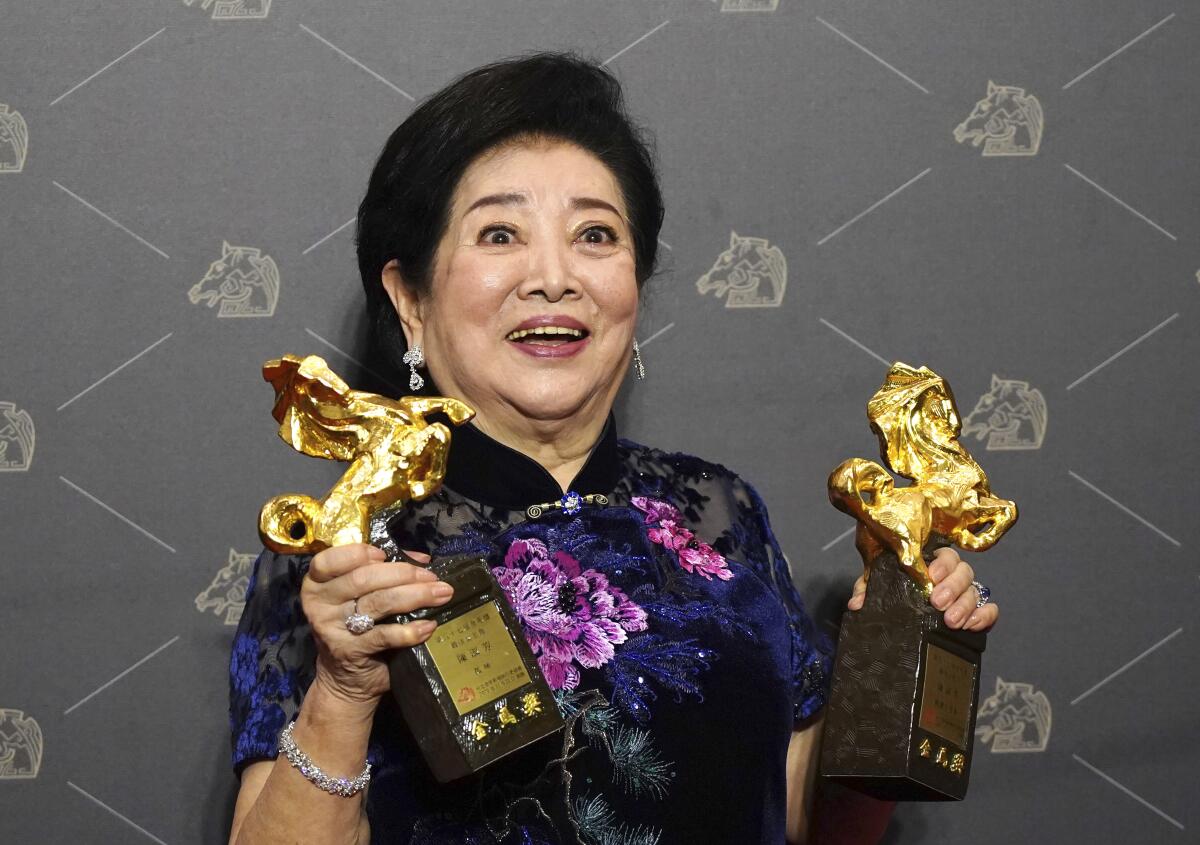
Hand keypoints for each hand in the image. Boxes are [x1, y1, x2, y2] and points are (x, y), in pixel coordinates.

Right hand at [301, 543, 453, 706]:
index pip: (329, 560)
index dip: (358, 553)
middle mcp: (319, 604)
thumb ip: (385, 572)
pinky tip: (428, 626)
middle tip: (431, 577)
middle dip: (403, 574)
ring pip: (377, 603)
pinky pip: (384, 635)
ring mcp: (332, 629)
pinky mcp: (349, 651)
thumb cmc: (356, 628)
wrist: (346, 679)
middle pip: (362, 579)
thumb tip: (421, 559)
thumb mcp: (361, 597)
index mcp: (317, 583)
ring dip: (415, 596)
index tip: (385, 555)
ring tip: (440, 594)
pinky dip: (410, 630)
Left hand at [846, 547, 997, 631]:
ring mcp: (965, 594)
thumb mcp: (879, 588)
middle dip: (952, 587)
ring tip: (951, 621)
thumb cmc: (894, 593)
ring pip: (975, 591)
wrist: (904, 620)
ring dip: (965, 605)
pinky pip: (989, 609)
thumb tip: (857, 603)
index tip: (932, 576)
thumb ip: (867, 590)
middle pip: (964, 572)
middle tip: (937, 603)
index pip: (945, 555)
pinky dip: (984, 616)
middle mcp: (952, 576)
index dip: (942, 563)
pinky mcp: (976, 613)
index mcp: (931, 564)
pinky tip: (971, 626)